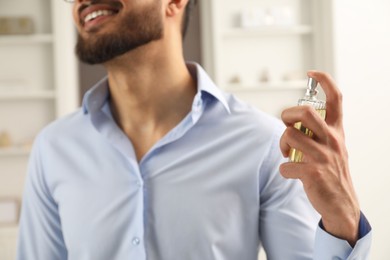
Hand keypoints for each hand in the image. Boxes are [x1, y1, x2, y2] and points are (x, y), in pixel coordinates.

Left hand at [279, 71, 359, 245]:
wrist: (341, 203)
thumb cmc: (332, 170)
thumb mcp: (334, 147)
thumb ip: (319, 132)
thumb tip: (292, 121)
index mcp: (337, 131)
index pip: (336, 98)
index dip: (324, 80)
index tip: (312, 73)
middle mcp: (332, 140)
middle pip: (305, 112)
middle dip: (287, 114)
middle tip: (287, 125)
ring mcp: (323, 156)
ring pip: (289, 136)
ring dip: (281, 145)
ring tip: (287, 154)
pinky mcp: (312, 173)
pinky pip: (285, 165)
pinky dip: (283, 170)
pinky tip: (292, 173)